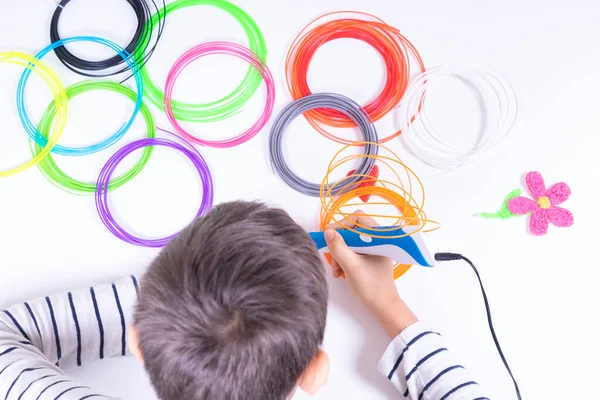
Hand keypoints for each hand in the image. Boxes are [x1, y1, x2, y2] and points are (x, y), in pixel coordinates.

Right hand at [325, 211, 417, 337]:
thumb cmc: (371, 287)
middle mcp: (376, 240)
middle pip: (351, 230)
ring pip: (349, 242)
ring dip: (339, 254)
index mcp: (379, 237)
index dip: (342, 224)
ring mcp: (372, 249)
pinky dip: (343, 259)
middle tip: (332, 257)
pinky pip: (352, 251)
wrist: (383, 307)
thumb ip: (339, 248)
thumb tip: (328, 232)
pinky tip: (340, 273)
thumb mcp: (351, 266)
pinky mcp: (368, 258)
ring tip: (336, 271)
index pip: (358, 218)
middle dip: (339, 244)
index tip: (329, 236)